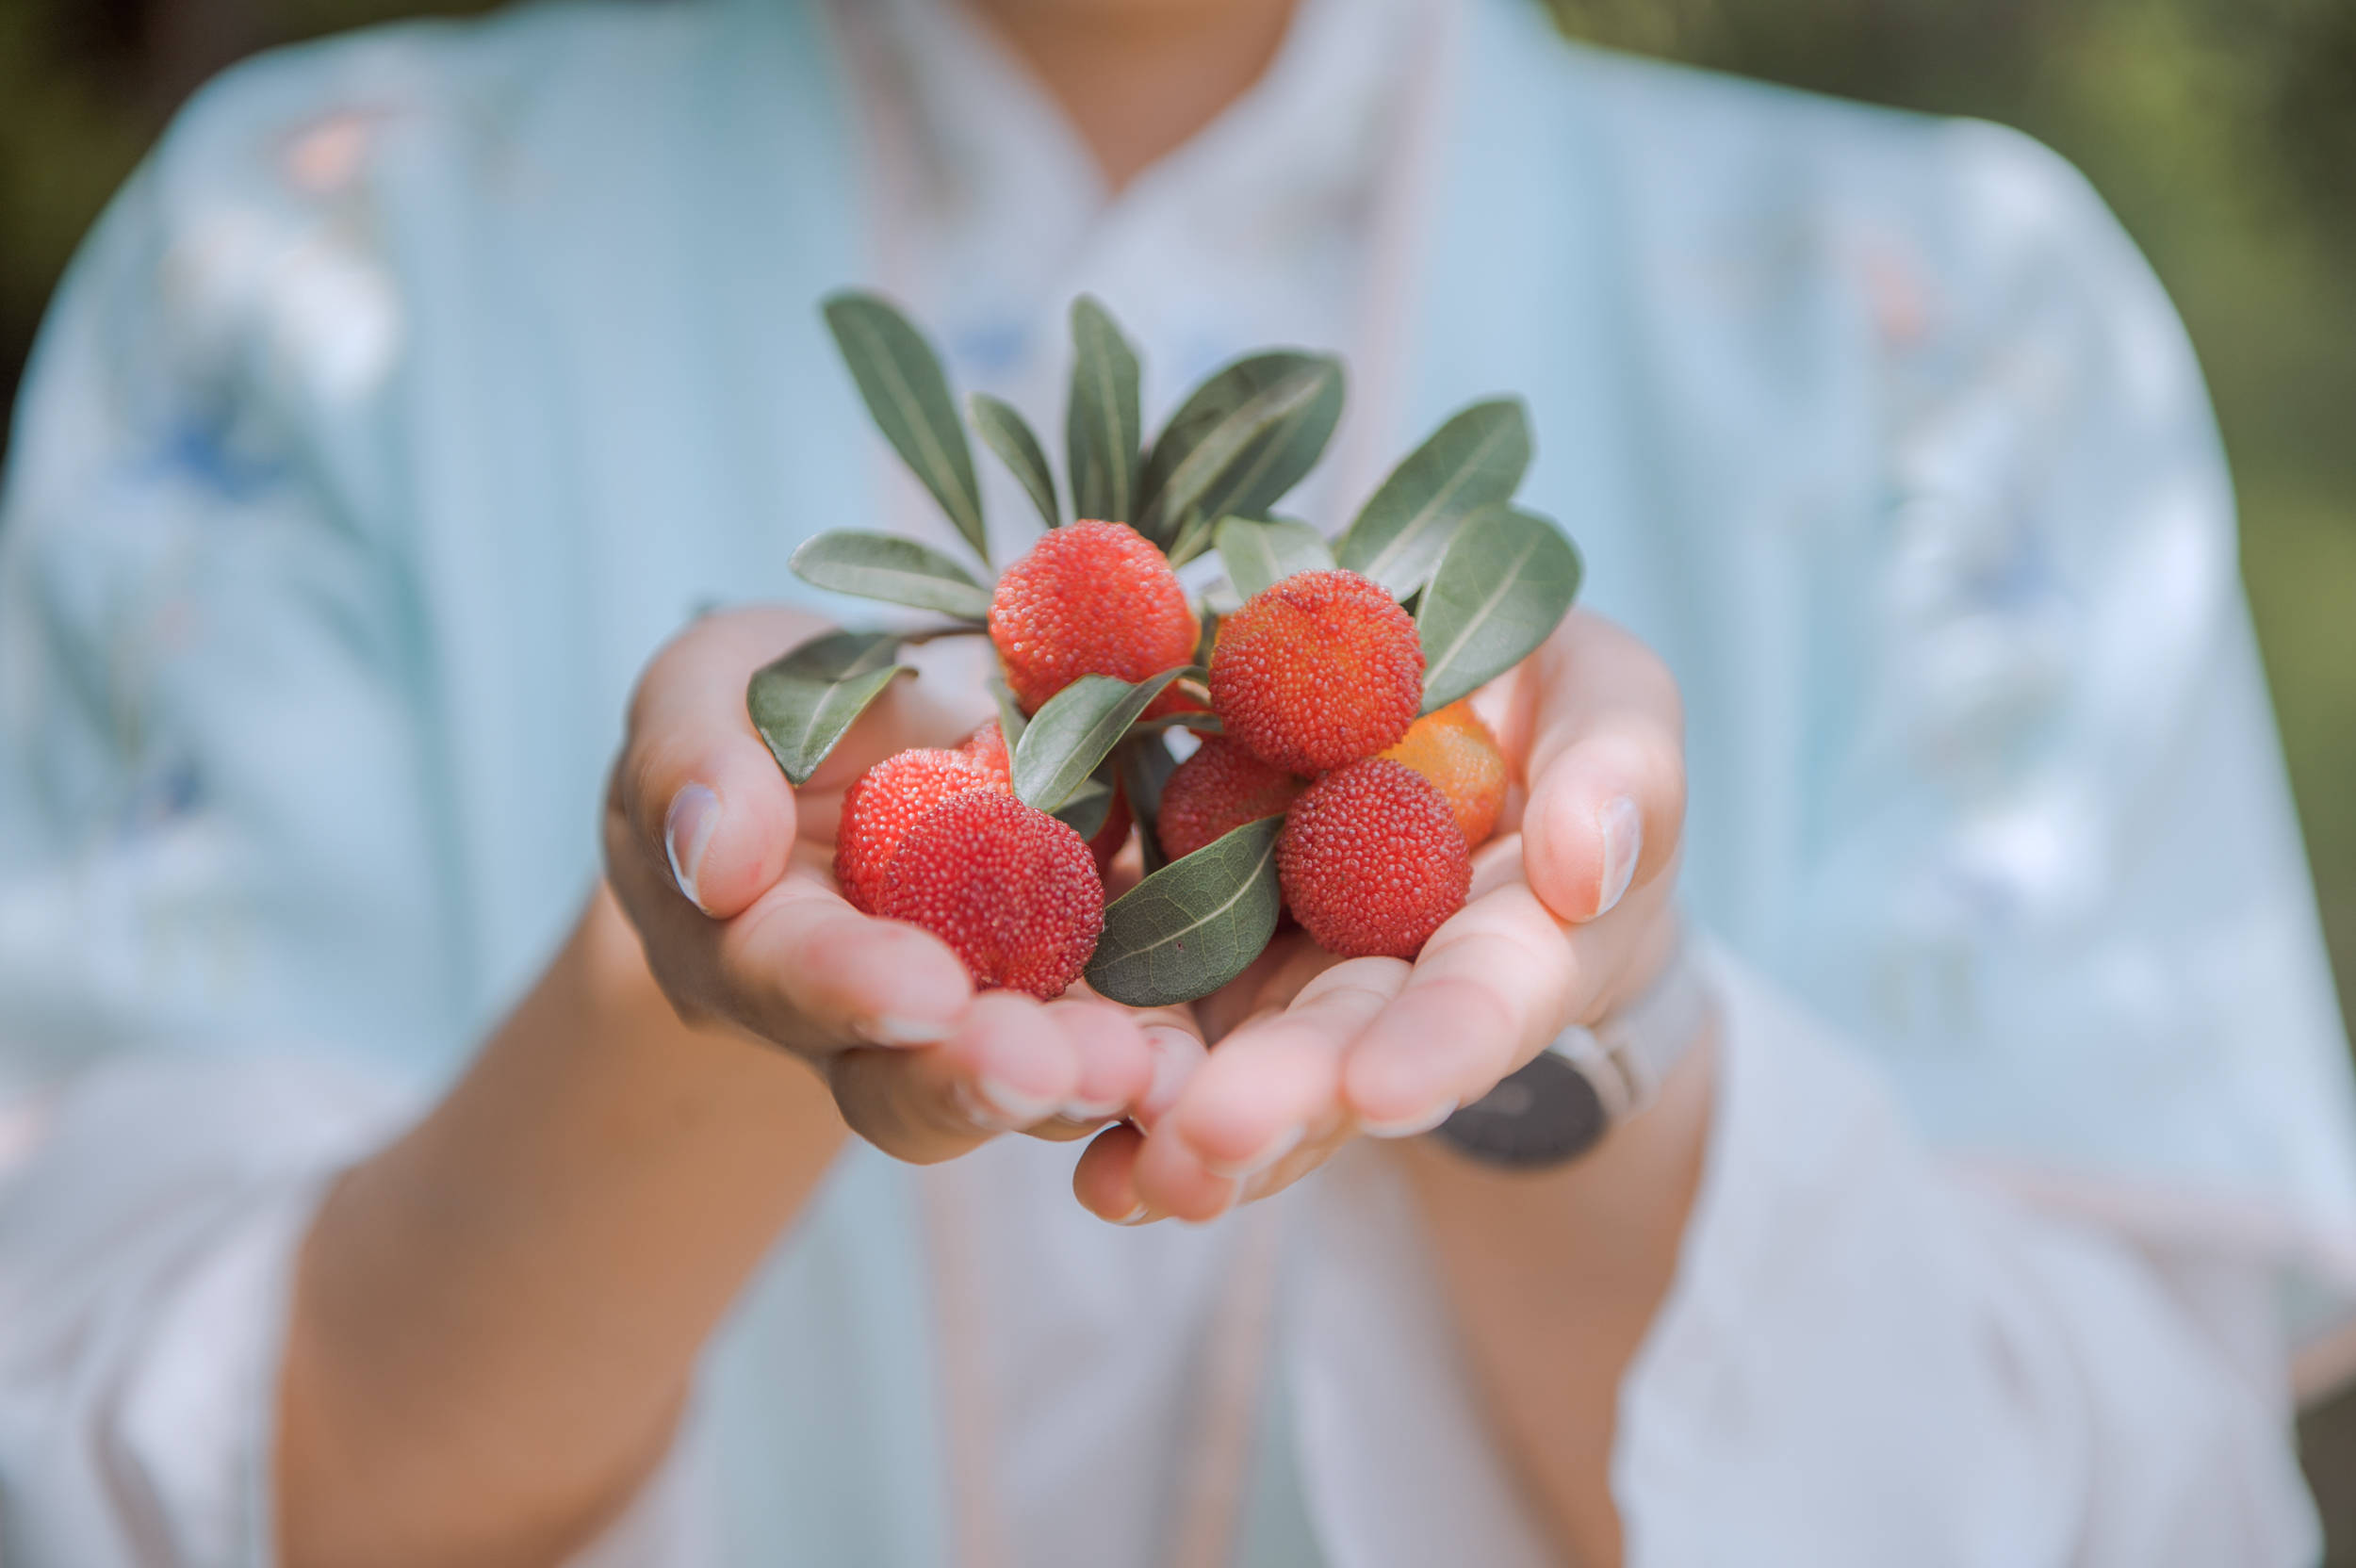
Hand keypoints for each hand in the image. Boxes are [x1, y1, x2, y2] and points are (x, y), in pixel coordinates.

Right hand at [603, 606, 1169, 1162]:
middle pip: (907, 1081)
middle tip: (1056, 1069)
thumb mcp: (704, 694)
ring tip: (1146, 1068)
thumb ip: (690, 762)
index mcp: (755, 942)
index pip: (791, 976)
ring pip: (1020, 1083)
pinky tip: (1206, 1051)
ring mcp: (982, 1012)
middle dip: (981, 1077)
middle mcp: (866, 1017)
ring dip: (1084, 1081)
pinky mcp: (1083, 986)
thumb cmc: (756, 715)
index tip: (924, 988)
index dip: (852, 988)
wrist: (870, 746)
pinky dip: (1160, 1049)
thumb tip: (715, 854)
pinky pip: (1120, 1033)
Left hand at [1069, 610, 1685, 1220]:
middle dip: (1275, 1105)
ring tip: (1110, 1154)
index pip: (1480, 1005)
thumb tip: (1583, 862)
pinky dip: (1087, 1065)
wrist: (1439, 725)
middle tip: (1212, 1139)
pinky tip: (1034, 1098)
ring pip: (1219, 1070)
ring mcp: (1274, 988)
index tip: (1386, 1089)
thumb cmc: (1556, 726)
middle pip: (1330, 1063)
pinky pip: (1129, 1015)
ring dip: (1162, 1116)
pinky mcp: (1178, 954)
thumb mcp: (1611, 711)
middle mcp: (1382, 998)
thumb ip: (1617, 776)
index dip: (1437, 1047)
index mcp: (1507, 947)